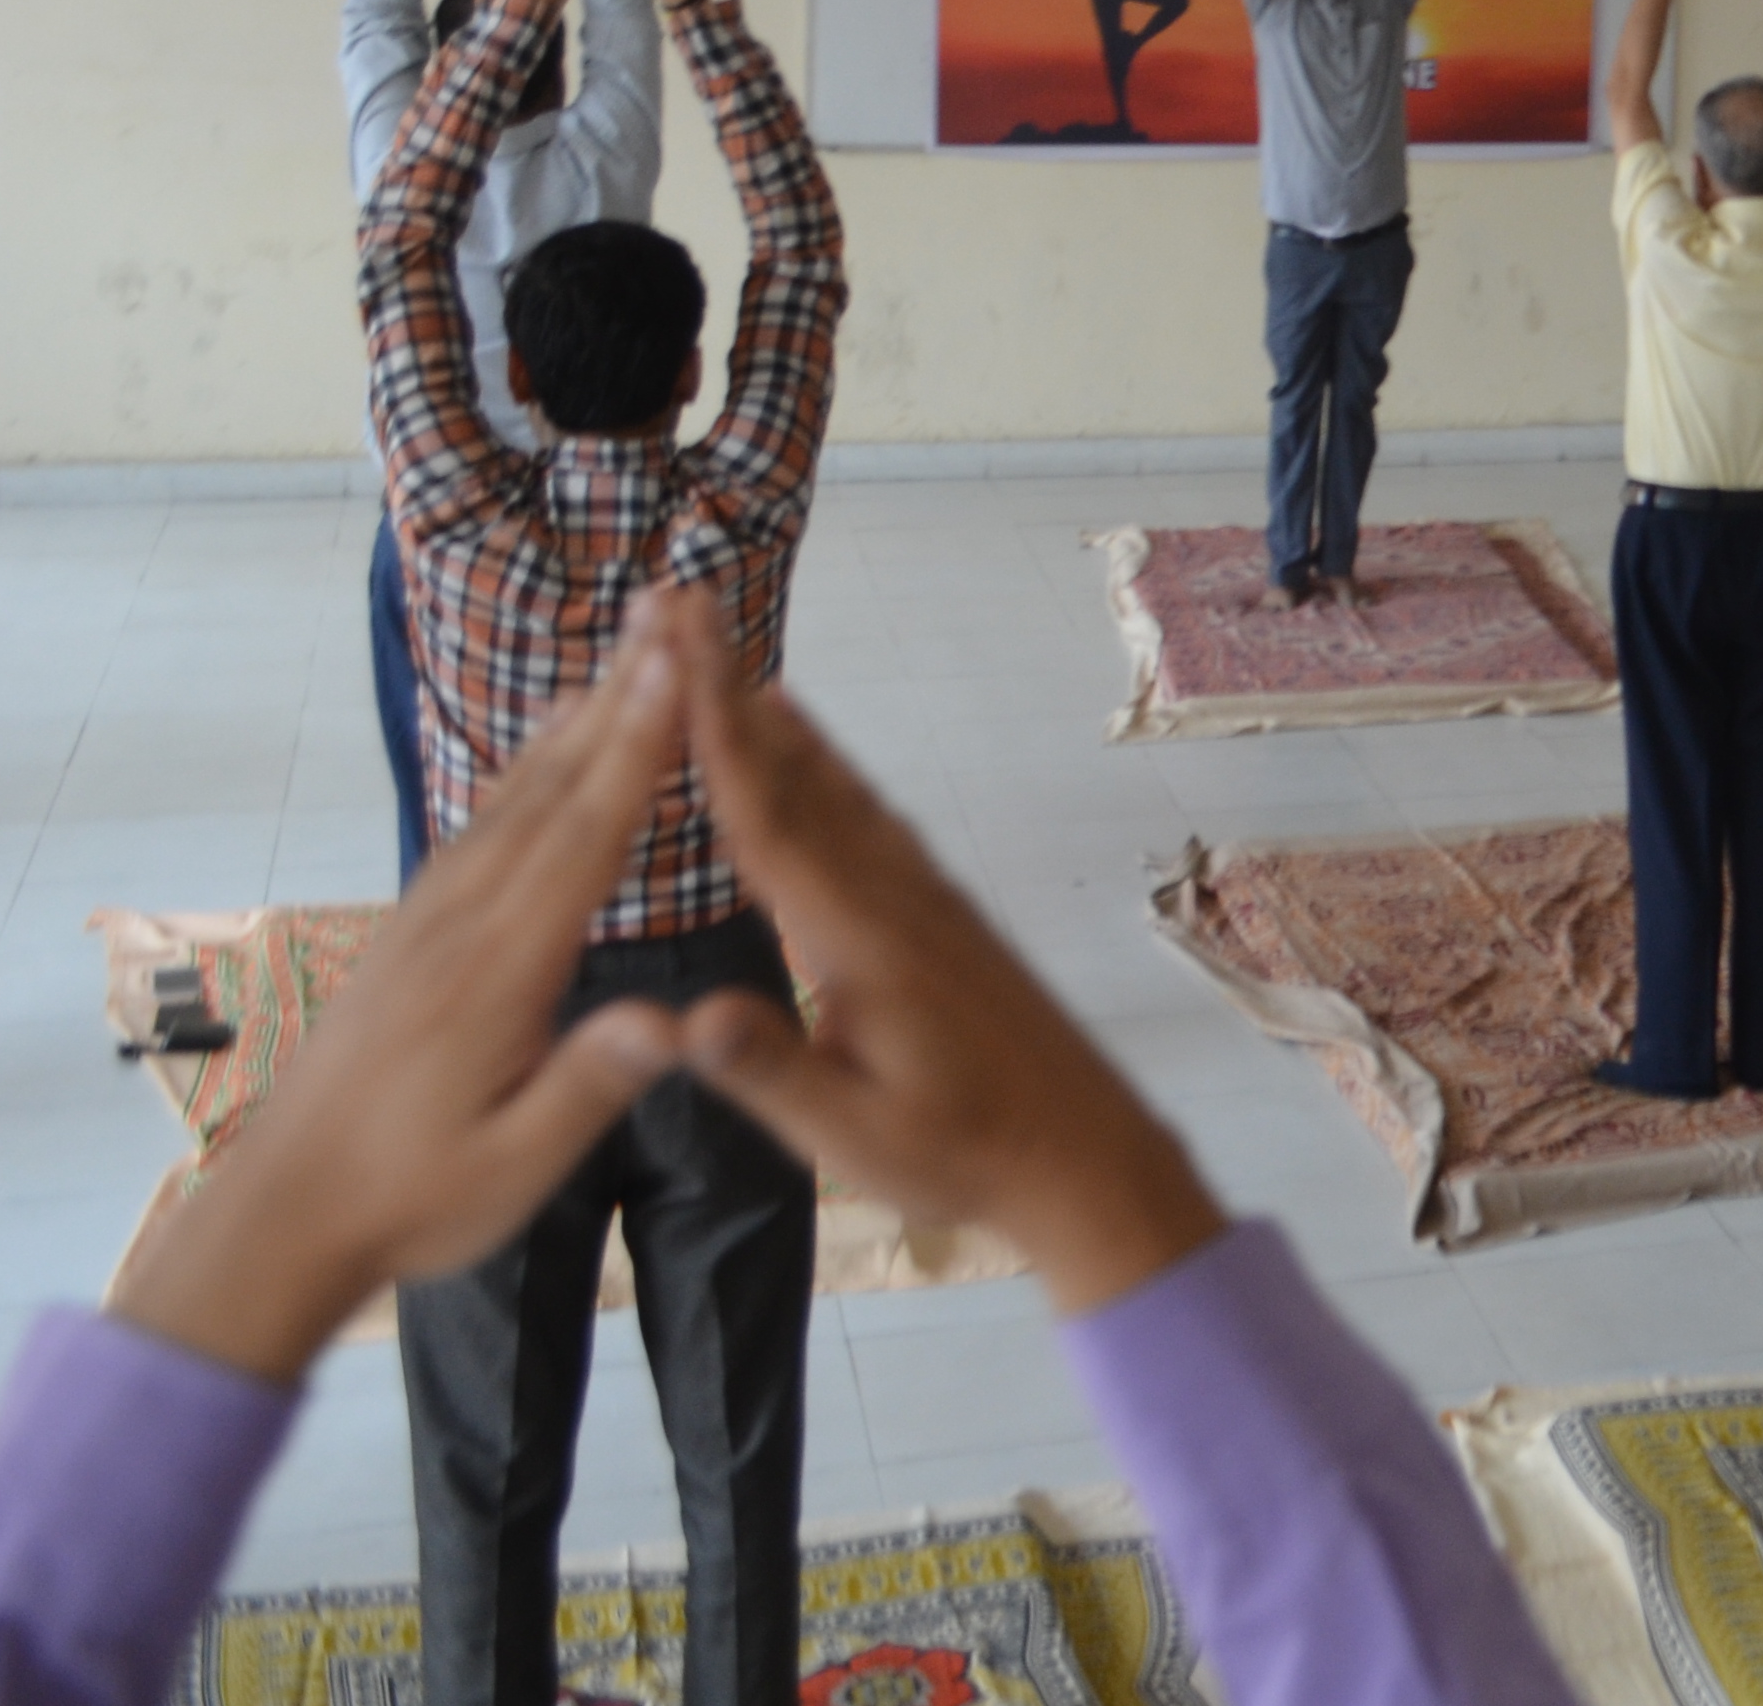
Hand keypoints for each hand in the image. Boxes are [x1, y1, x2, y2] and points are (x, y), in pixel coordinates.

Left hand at [109, 602, 695, 1381]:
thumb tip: (671, 1019)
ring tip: (627, 652)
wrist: (281, 1215)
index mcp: (497, 973)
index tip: (677, 665)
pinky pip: (483, 826)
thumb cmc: (409, 1197)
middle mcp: (461, 925)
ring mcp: (428, 921)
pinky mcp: (411, 932)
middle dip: (616, 698)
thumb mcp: (510, 1167)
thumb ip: (586, 1086)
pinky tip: (551, 747)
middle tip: (665, 612)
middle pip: (552, 790)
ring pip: (515, 798)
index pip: (582, 839)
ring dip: (577, 720)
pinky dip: (530, 770)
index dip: (636, 748)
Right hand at [656, 583, 1225, 1315]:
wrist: (1086, 1153)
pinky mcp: (942, 917)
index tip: (676, 647)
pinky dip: (830, 775)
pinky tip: (815, 761)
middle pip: (799, 777)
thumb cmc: (967, 1155)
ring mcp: (923, 901)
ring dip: (780, 727)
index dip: (713, 730)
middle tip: (685, 607)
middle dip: (733, 693)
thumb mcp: (854, 1137)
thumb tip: (692, 1015)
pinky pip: (872, 822)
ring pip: (839, 792)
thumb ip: (776, 1071)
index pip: (768, 817)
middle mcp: (892, 898)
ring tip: (729, 665)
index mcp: (859, 940)